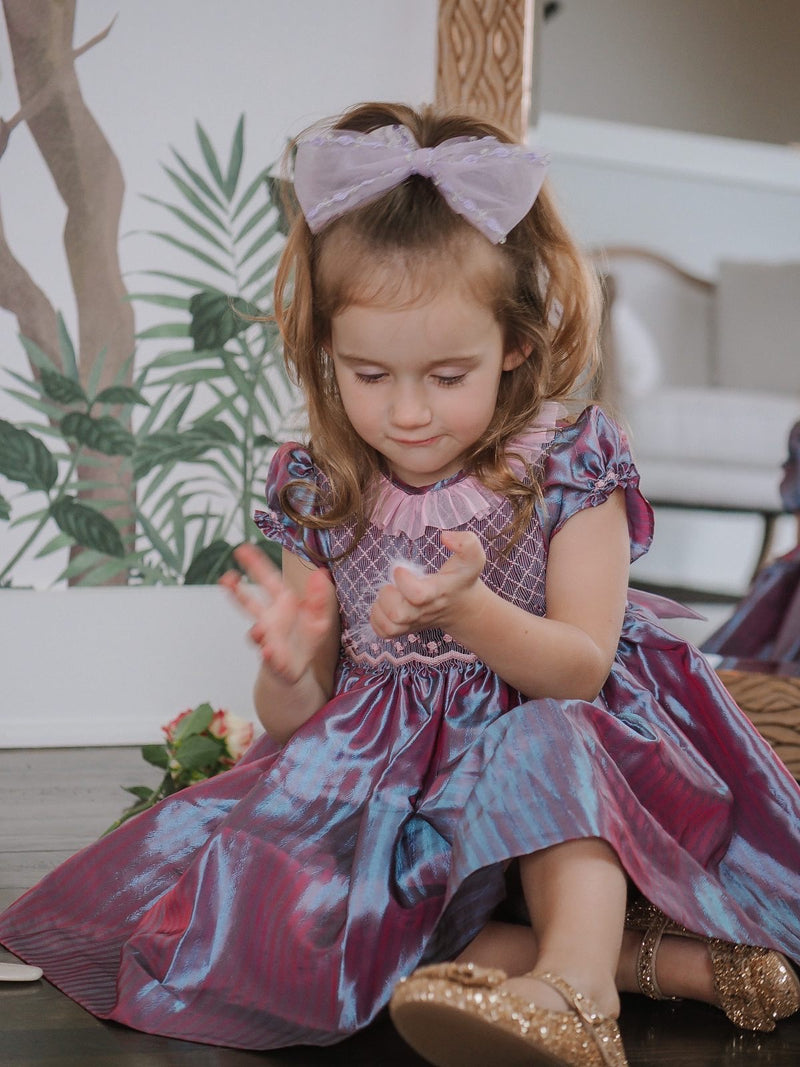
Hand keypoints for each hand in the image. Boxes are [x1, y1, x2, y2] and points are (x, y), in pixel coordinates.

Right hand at [221, 543, 332, 684]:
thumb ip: (320, 597)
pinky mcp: (273, 660)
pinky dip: (268, 654)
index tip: (242, 549)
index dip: (256, 564)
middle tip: (227, 579)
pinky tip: (269, 651)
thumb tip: (321, 573)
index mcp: (282, 604)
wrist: (296, 669)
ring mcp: (268, 640)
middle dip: (237, 591)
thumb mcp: (318, 616)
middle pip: (250, 603)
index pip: (268, 580)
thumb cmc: (305, 639)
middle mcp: (269, 620)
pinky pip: (269, 657)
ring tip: (258, 629)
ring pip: (256, 633)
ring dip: (255, 630)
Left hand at [370, 530, 485, 638]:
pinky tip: (384, 605)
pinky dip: (376, 619)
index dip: (403, 580)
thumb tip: (446, 536)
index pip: (417, 594)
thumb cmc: (462, 578)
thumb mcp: (472, 558)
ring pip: (389, 625)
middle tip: (392, 583)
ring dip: (380, 606)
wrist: (462, 608)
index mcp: (439, 592)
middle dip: (387, 595)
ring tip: (389, 593)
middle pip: (398, 614)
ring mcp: (414, 623)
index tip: (401, 568)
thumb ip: (467, 542)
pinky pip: (384, 633)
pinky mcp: (405, 630)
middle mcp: (425, 611)